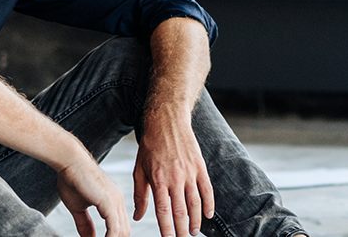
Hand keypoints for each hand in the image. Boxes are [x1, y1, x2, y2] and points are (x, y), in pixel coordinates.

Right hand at [56, 161, 130, 236]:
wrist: (68, 161)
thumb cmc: (72, 178)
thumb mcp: (79, 207)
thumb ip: (85, 224)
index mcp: (114, 202)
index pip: (121, 228)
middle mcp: (118, 202)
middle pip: (125, 232)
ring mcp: (116, 201)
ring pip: (121, 232)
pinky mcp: (109, 202)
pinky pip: (114, 228)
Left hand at [133, 122, 214, 236]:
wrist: (167, 121)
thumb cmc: (150, 146)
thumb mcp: (139, 170)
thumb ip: (140, 195)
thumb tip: (138, 216)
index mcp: (158, 180)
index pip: (163, 210)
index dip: (166, 227)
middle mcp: (175, 178)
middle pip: (180, 210)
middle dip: (181, 229)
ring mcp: (189, 172)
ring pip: (195, 202)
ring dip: (195, 220)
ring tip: (193, 232)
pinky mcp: (200, 166)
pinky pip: (207, 189)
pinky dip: (209, 203)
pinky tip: (208, 215)